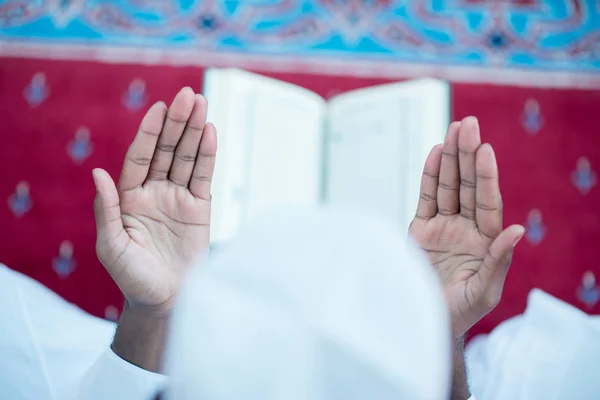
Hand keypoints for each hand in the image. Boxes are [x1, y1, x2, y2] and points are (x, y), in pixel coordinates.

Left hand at [93, 87, 216, 314]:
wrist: (165, 299)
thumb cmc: (133, 277)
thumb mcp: (112, 246)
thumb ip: (106, 209)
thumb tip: (98, 172)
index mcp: (130, 197)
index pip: (140, 157)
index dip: (149, 133)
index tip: (159, 108)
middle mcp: (154, 191)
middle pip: (167, 150)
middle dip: (176, 123)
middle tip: (188, 95)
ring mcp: (178, 198)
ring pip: (187, 158)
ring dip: (194, 131)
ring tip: (202, 104)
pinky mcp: (200, 208)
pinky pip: (204, 177)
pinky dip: (208, 155)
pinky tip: (211, 133)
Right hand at [409, 117, 523, 338]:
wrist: (425, 319)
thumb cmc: (459, 311)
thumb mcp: (484, 292)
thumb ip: (499, 261)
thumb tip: (518, 230)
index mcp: (486, 241)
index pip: (487, 201)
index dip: (485, 176)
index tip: (484, 150)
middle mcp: (466, 228)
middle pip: (467, 185)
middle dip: (467, 155)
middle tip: (468, 124)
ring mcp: (443, 226)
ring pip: (447, 186)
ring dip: (450, 158)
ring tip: (453, 130)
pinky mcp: (420, 230)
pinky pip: (426, 198)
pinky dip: (429, 176)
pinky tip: (434, 153)